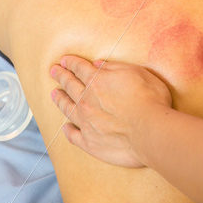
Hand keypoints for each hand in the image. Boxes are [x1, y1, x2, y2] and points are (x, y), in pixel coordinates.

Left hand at [50, 56, 171, 166]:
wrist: (149, 130)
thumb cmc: (148, 98)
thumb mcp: (135, 72)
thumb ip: (114, 68)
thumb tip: (97, 64)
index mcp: (97, 81)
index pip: (80, 68)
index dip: (71, 63)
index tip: (63, 61)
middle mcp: (87, 100)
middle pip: (70, 85)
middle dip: (61, 76)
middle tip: (53, 71)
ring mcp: (86, 122)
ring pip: (67, 108)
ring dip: (60, 99)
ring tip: (54, 94)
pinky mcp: (89, 142)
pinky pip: (73, 135)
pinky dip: (67, 130)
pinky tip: (65, 127)